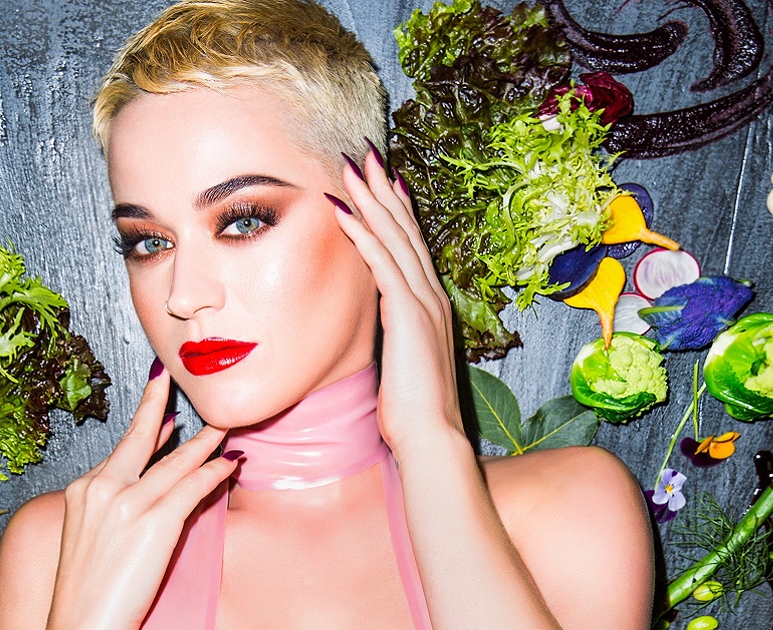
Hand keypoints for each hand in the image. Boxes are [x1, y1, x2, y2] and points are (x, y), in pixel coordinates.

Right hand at [46, 362, 238, 629]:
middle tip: (174, 378)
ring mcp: (128, 503)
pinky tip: (228, 465)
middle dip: (160, 404)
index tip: (164, 411)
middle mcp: (103, 488)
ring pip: (175, 462)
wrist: (81, 623)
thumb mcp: (89, 536)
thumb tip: (149, 483)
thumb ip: (115, 505)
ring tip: (223, 426)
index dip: (147, 427)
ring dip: (204, 443)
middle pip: (142, 439)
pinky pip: (192, 487)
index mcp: (84, 491)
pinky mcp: (154, 522)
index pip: (123, 451)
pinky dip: (213, 473)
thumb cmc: (89, 590)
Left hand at [331, 146, 463, 458]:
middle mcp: (431, 296)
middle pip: (406, 231)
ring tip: (349, 169)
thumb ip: (394, 333)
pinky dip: (361, 233)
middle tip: (365, 156)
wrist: (430, 435)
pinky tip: (341, 212)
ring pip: (394, 237)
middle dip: (384, 191)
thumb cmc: (412, 409)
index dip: (397, 210)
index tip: (382, 182)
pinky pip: (381, 262)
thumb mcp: (402, 360)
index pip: (412, 246)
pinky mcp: (407, 313)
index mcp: (430, 306)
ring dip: (370, 200)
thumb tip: (380, 320)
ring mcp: (422, 302)